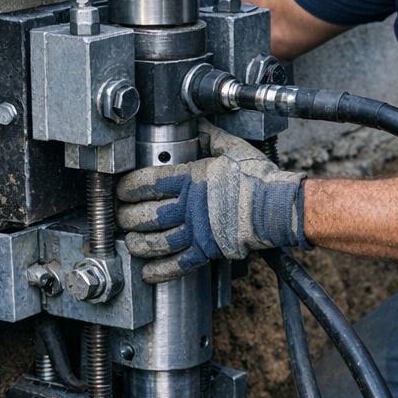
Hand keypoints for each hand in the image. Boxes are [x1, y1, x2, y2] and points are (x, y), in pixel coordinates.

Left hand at [116, 120, 309, 281]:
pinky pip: (177, 265)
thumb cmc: (257, 178)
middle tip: (121, 217)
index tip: (121, 190)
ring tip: (130, 242)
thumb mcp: (233, 148)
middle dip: (127, 218)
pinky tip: (147, 271)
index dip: (128, 188)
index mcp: (191, 179)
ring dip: (138, 244)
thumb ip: (211, 138)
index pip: (147, 183)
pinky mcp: (206, 251)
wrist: (276, 208)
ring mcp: (196, 231)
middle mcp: (188, 206)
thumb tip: (199, 125)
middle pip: (145, 215)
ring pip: (156, 242)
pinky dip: (159, 270)